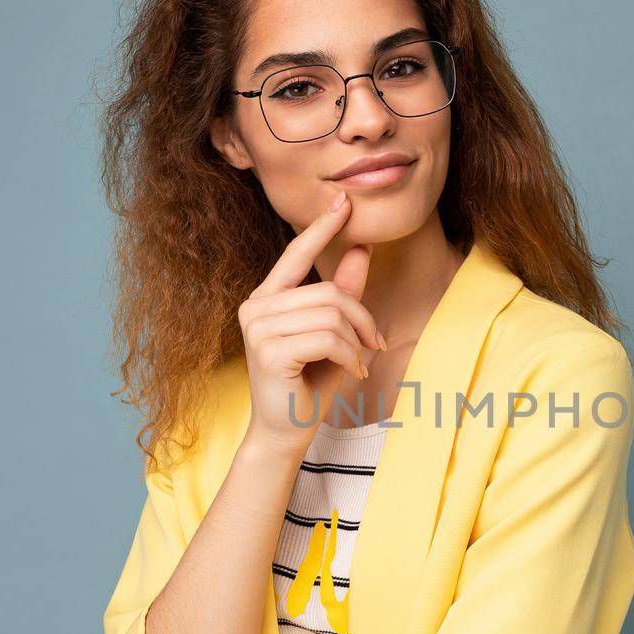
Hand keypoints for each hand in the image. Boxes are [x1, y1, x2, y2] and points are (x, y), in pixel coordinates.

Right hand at [238, 191, 385, 455]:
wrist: (287, 431)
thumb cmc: (309, 384)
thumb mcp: (335, 334)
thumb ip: (344, 293)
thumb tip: (361, 248)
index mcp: (268, 298)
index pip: (296, 253)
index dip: (322, 228)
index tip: (344, 201)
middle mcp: (256, 307)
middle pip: (328, 292)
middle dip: (362, 318)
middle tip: (377, 344)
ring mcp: (257, 328)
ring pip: (331, 314)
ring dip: (357, 341)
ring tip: (359, 362)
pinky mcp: (267, 350)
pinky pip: (327, 338)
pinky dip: (350, 356)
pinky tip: (352, 372)